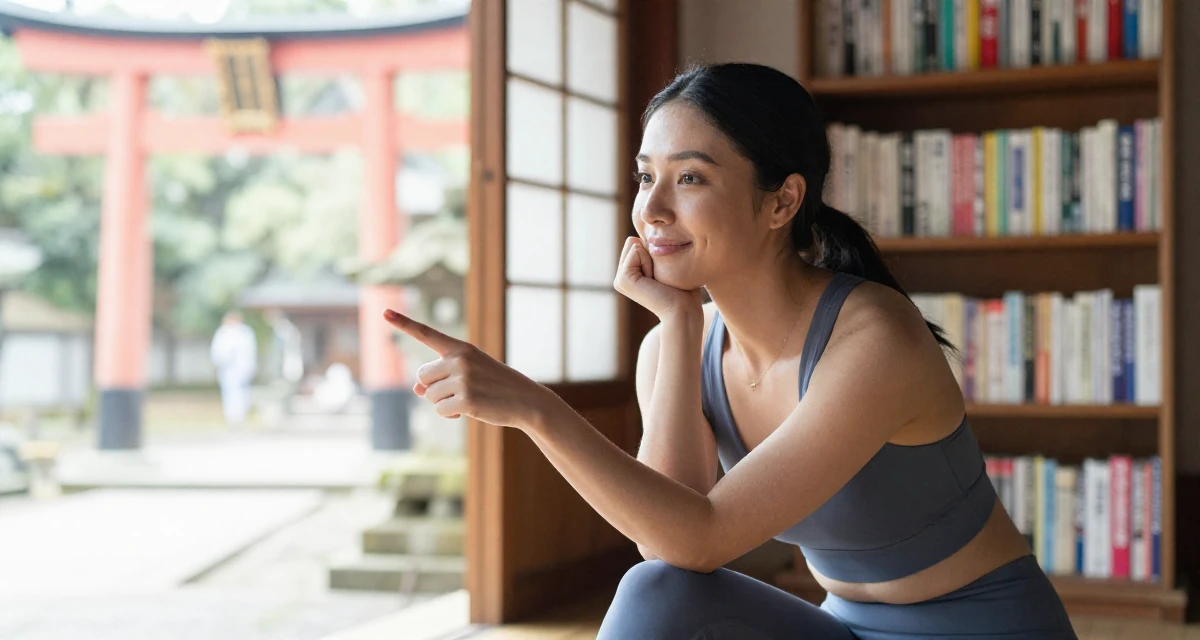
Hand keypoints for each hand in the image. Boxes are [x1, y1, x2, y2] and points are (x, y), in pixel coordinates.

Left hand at [383, 309, 552, 428]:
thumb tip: (416, 388)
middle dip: (434, 387)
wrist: (526, 400)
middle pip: (423, 376)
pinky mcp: (466, 401)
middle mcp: (459, 360)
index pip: (427, 333)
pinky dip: (451, 414)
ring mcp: (463, 380)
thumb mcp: (468, 374)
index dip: (404, 323)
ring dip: (444, 402)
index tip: (384, 312)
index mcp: (461, 348)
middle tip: (459, 390)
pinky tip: (471, 410)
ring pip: (430, 395)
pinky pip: (441, 410)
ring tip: (470, 398)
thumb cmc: (494, 385)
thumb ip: (440, 377)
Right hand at [613, 236, 702, 319]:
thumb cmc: (683, 289)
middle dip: (651, 252)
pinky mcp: (622, 279)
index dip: (655, 250)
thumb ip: (654, 250)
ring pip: (634, 244)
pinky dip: (649, 261)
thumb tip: (644, 236)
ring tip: (657, 279)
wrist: (683, 310)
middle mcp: (622, 276)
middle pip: (633, 241)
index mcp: (630, 273)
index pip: (637, 241)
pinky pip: (636, 250)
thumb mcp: (666, 263)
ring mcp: (620, 279)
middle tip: (660, 276)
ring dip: (651, 258)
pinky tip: (653, 280)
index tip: (662, 272)